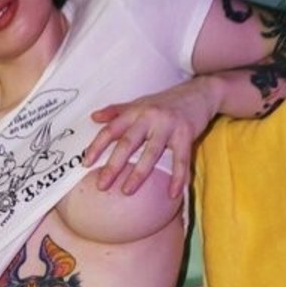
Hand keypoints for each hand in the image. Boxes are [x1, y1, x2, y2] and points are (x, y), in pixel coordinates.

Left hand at [82, 75, 221, 197]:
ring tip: (127, 191)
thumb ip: (117, 111)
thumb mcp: (140, 103)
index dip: (97, 146)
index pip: (111, 129)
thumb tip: (94, 117)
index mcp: (135, 111)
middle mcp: (149, 116)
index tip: (85, 163)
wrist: (200, 92)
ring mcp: (168, 125)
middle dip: (113, 165)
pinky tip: (172, 194)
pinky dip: (177, 178)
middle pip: (128, 143)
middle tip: (101, 185)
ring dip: (139, 173)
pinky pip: (181, 159)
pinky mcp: (186, 133)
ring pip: (151, 152)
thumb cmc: (166, 102)